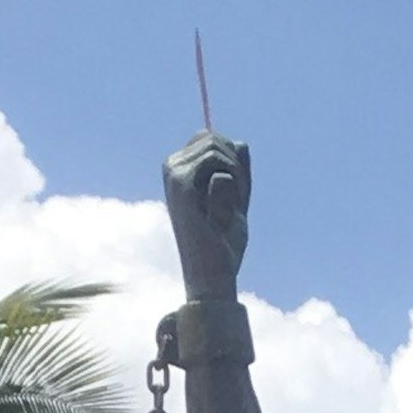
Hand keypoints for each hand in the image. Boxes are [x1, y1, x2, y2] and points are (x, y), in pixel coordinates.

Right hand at [163, 127, 250, 301]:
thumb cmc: (223, 243)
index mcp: (179, 170)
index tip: (235, 194)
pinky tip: (226, 210)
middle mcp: (171, 167)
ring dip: (236, 176)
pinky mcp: (182, 183)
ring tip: (230, 208)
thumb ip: (238, 172)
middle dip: (235, 165)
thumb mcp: (236, 200)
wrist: (213, 275)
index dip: (232, 161)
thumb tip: (241, 143)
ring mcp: (174, 173)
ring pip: (217, 147)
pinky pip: (219, 162)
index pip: (210, 139)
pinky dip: (233, 182)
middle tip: (236, 203)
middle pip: (214, 138)